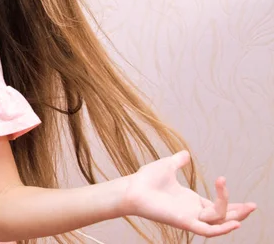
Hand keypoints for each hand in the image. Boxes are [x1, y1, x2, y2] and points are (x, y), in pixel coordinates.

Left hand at [124, 151, 256, 236]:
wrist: (132, 187)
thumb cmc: (146, 179)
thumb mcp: (167, 166)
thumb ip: (179, 161)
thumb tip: (186, 154)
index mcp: (191, 200)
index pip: (218, 206)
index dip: (231, 203)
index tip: (247, 201)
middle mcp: (193, 211)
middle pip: (222, 216)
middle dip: (239, 212)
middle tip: (254, 206)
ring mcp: (190, 217)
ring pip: (218, 221)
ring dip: (233, 214)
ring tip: (246, 206)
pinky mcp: (184, 222)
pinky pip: (207, 230)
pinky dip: (222, 229)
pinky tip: (235, 222)